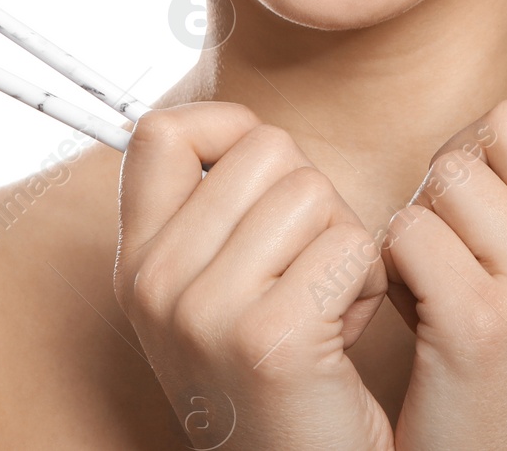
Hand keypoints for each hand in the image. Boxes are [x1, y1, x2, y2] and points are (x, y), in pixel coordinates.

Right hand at [114, 102, 393, 449]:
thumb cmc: (277, 380)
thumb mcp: (211, 294)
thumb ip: (210, 213)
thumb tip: (242, 127)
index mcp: (136, 262)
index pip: (162, 131)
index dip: (229, 129)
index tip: (266, 180)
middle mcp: (155, 283)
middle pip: (266, 148)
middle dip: (312, 198)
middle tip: (306, 273)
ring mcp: (205, 311)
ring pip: (315, 190)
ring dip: (345, 242)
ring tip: (326, 306)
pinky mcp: (270, 338)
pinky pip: (352, 244)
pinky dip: (370, 283)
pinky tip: (346, 334)